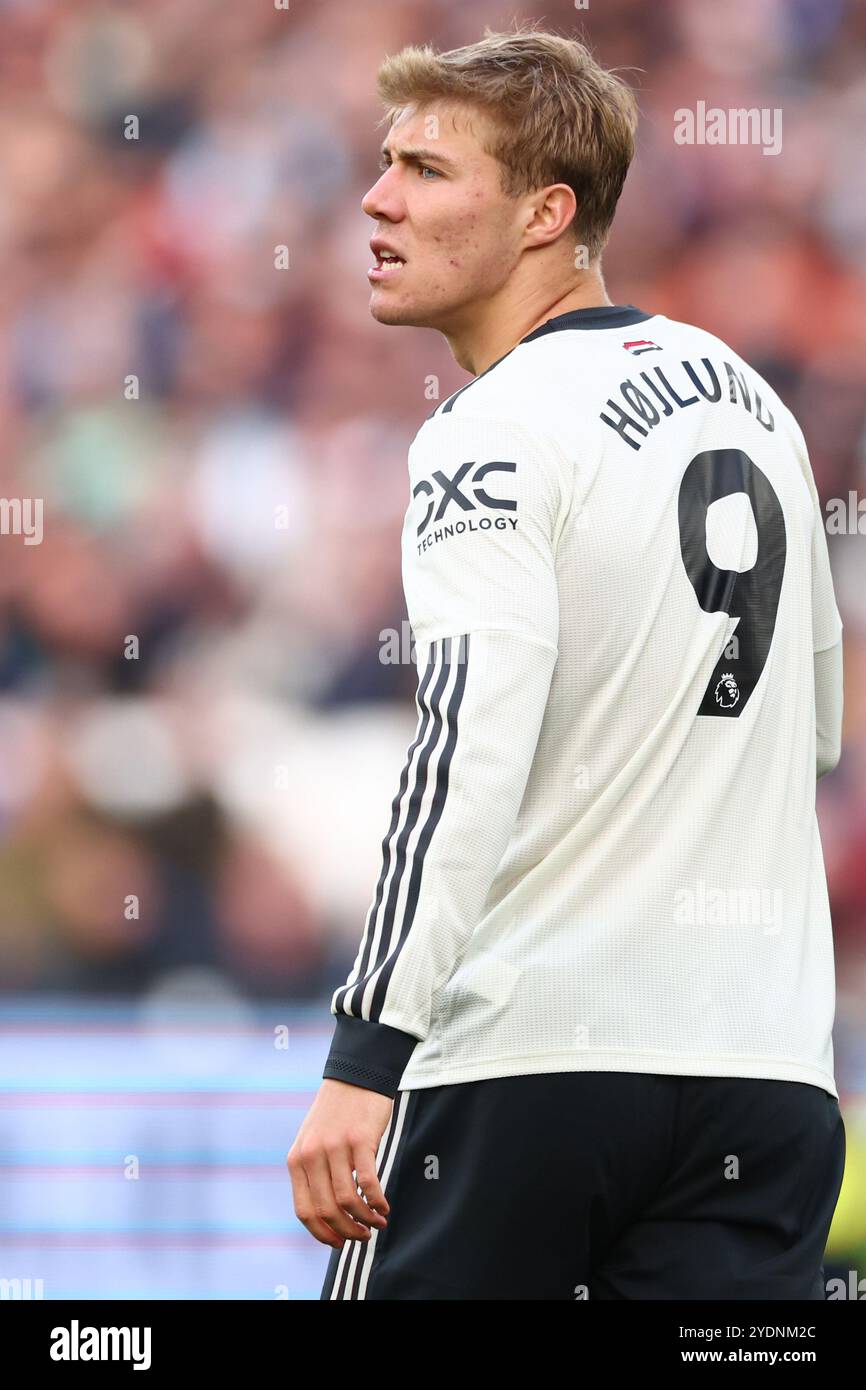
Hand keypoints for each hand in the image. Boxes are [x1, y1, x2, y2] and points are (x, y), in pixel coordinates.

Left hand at [287, 1079, 393, 1247]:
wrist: (355, 1077)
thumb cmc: (336, 1115)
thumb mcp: (312, 1142)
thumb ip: (313, 1173)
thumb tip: (326, 1215)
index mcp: (296, 1159)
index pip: (304, 1211)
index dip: (322, 1233)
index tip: (338, 1243)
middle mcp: (312, 1155)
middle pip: (327, 1210)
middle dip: (347, 1232)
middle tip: (363, 1237)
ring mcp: (335, 1147)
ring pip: (348, 1201)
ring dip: (365, 1220)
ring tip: (378, 1224)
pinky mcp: (360, 1140)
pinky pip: (368, 1183)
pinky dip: (377, 1202)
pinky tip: (384, 1207)